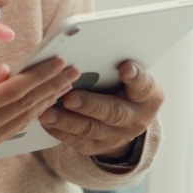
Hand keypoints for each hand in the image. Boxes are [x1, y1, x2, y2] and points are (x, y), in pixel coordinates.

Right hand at [0, 58, 80, 178]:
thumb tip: (6, 72)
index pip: (15, 90)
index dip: (40, 75)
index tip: (58, 61)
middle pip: (26, 105)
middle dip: (52, 86)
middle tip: (73, 70)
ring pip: (24, 119)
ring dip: (46, 101)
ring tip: (64, 86)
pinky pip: (13, 129)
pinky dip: (31, 115)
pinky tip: (42, 105)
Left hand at [38, 60, 163, 158]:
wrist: (127, 118)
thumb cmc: (124, 86)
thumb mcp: (130, 74)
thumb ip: (117, 62)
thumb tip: (95, 46)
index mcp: (147, 96)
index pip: (144, 85)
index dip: (136, 76)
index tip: (126, 67)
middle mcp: (135, 119)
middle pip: (113, 112)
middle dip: (90, 105)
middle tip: (70, 98)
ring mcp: (116, 136)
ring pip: (90, 129)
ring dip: (67, 121)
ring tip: (47, 112)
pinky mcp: (97, 146)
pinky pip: (77, 140)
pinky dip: (59, 130)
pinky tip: (45, 120)